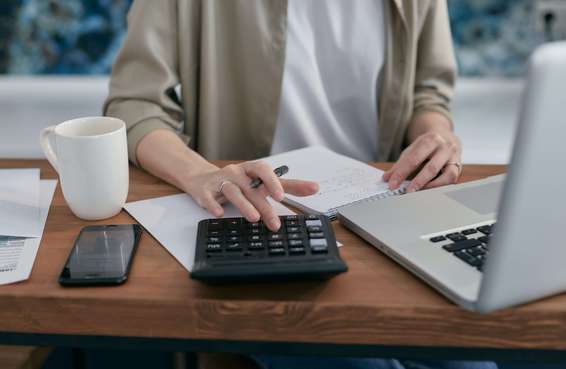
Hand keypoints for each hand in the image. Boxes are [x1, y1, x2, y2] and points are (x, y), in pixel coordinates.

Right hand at [183, 161, 318, 230]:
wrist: (202, 178)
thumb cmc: (238, 181)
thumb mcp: (262, 182)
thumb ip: (288, 186)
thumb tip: (314, 187)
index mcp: (252, 170)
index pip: (264, 170)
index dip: (272, 181)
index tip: (281, 196)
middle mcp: (237, 173)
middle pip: (251, 188)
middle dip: (263, 205)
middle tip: (274, 223)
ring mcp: (220, 181)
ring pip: (232, 191)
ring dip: (243, 205)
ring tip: (254, 218)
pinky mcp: (204, 191)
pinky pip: (208, 197)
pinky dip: (213, 205)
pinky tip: (219, 214)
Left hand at [383, 131, 461, 191]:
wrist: (446, 137)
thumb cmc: (427, 146)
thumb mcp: (412, 150)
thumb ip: (399, 165)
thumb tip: (387, 178)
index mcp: (429, 140)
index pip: (413, 159)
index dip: (401, 173)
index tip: (392, 184)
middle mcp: (444, 147)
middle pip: (430, 167)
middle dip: (417, 182)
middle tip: (406, 192)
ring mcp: (454, 157)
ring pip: (446, 175)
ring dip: (432, 186)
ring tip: (419, 193)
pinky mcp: (459, 166)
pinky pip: (452, 179)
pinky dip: (440, 186)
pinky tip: (430, 190)